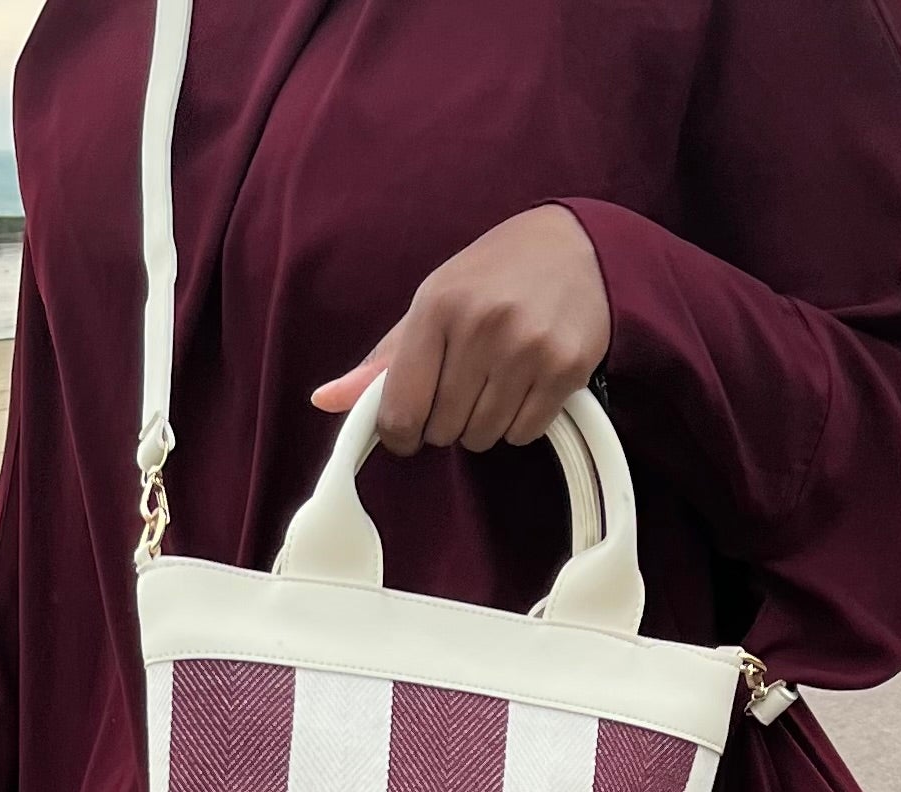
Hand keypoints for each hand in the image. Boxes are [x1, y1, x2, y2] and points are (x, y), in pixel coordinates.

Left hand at [312, 204, 609, 454]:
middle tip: (464, 386)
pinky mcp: (565, 369)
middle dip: (446, 421)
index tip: (408, 429)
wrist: (577, 246)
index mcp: (436, 308)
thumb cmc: (491, 278)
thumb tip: (323, 401)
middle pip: (442, 430)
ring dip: (483, 425)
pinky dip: (518, 423)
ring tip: (496, 382)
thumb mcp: (431, 304)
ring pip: (483, 437)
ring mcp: (527, 349)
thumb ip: (381, 362)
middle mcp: (481, 327)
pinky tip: (524, 387)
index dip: (400, 433)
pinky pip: (523, 433)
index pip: (400, 411)